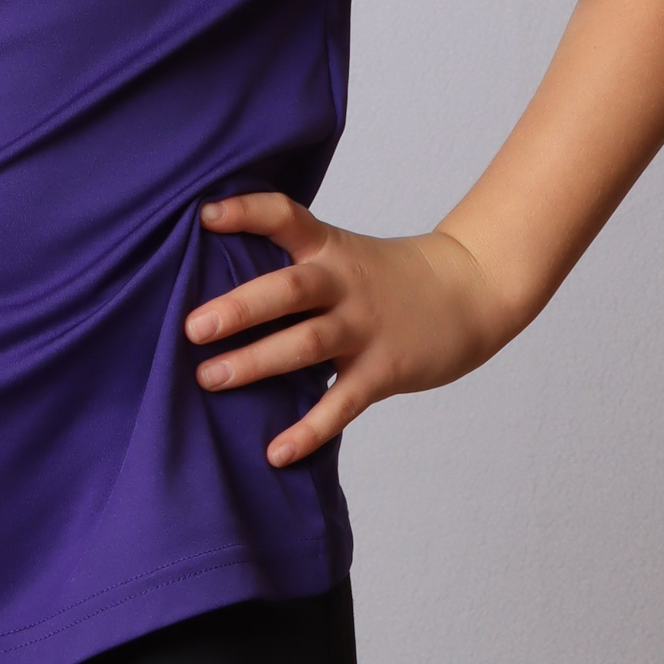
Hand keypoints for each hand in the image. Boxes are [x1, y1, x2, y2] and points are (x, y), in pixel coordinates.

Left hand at [186, 195, 510, 467]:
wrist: (471, 290)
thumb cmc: (390, 277)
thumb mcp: (343, 254)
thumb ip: (293, 266)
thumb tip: (219, 288)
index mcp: (329, 248)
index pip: (285, 217)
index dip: (246, 212)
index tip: (204, 216)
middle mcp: (344, 284)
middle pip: (288, 290)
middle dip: (239, 309)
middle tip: (192, 328)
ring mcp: (365, 327)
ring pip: (306, 345)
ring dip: (256, 363)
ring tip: (209, 379)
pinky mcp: (384, 369)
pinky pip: (342, 403)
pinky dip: (308, 429)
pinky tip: (276, 452)